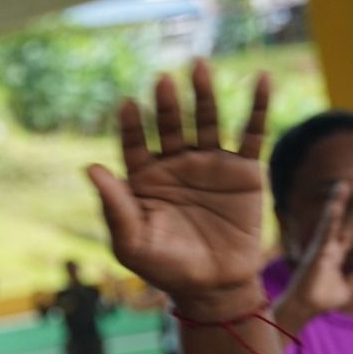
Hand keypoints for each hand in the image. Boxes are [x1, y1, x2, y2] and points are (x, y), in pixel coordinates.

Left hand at [88, 60, 269, 320]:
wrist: (213, 287)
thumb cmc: (165, 267)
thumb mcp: (132, 242)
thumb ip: (114, 206)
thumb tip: (90, 167)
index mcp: (145, 179)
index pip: (134, 144)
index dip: (130, 125)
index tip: (126, 104)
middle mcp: (176, 164)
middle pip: (170, 125)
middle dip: (166, 103)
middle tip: (162, 80)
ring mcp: (211, 163)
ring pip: (207, 120)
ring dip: (204, 94)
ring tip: (199, 66)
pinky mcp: (245, 170)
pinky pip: (253, 132)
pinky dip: (258, 106)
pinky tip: (262, 78)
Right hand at [281, 185, 352, 320]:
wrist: (306, 308)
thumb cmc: (322, 300)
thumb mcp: (349, 289)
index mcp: (336, 254)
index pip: (352, 232)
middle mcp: (329, 247)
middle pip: (346, 222)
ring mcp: (323, 247)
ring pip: (332, 221)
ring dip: (338, 203)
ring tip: (343, 186)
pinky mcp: (318, 252)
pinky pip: (326, 232)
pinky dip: (330, 218)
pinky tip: (334, 205)